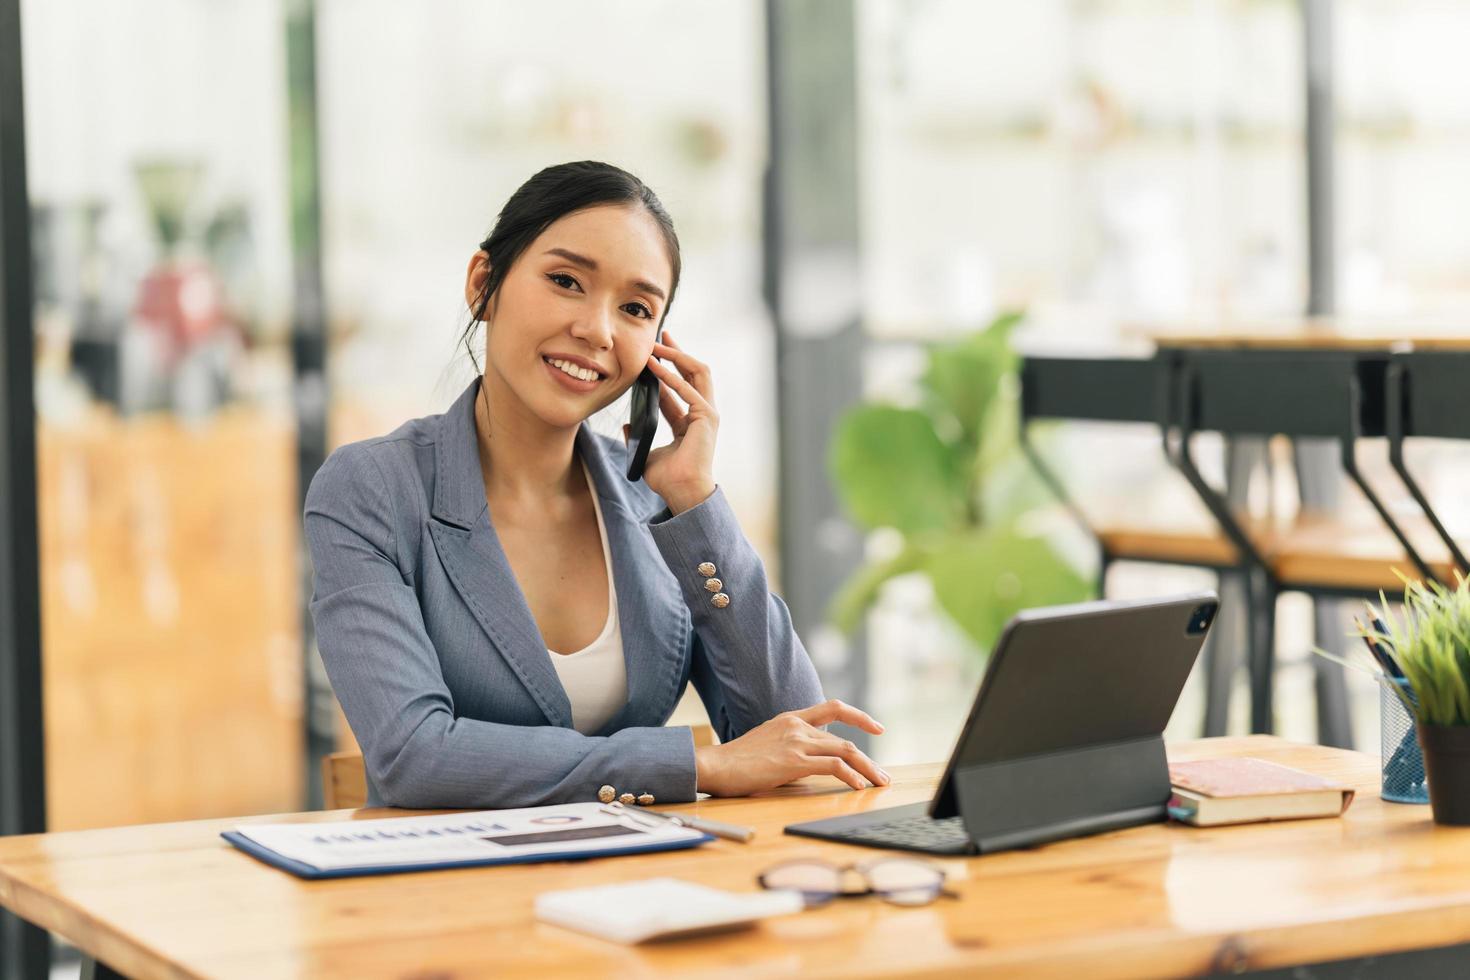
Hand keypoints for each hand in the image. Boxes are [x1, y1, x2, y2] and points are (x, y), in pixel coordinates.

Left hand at [623, 330, 716, 513]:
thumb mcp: (648, 452)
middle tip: (661, 334)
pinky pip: (689, 389)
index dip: (666, 368)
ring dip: (677, 356)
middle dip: (677, 351)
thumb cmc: (669, 478)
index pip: (679, 386)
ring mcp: (707, 414)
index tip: (652, 352)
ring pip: (697, 373)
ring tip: (658, 345)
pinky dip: (672, 376)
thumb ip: (639, 436)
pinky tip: (655, 367)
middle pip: (693, 372)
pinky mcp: (706, 417)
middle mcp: (701, 414)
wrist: (681, 492)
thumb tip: (628, 424)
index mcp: (690, 421)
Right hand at [693, 699, 889, 796]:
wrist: (715, 765)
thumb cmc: (736, 762)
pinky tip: (858, 786)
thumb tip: (811, 768)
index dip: (858, 716)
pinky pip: (832, 766)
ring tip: (879, 784)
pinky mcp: (794, 760)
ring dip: (867, 770)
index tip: (877, 727)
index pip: (832, 708)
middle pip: (845, 738)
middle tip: (883, 776)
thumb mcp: (768, 745)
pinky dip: (850, 776)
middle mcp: (797, 726)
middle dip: (869, 760)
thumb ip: (791, 749)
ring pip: (845, 751)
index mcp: (791, 719)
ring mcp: (796, 741)